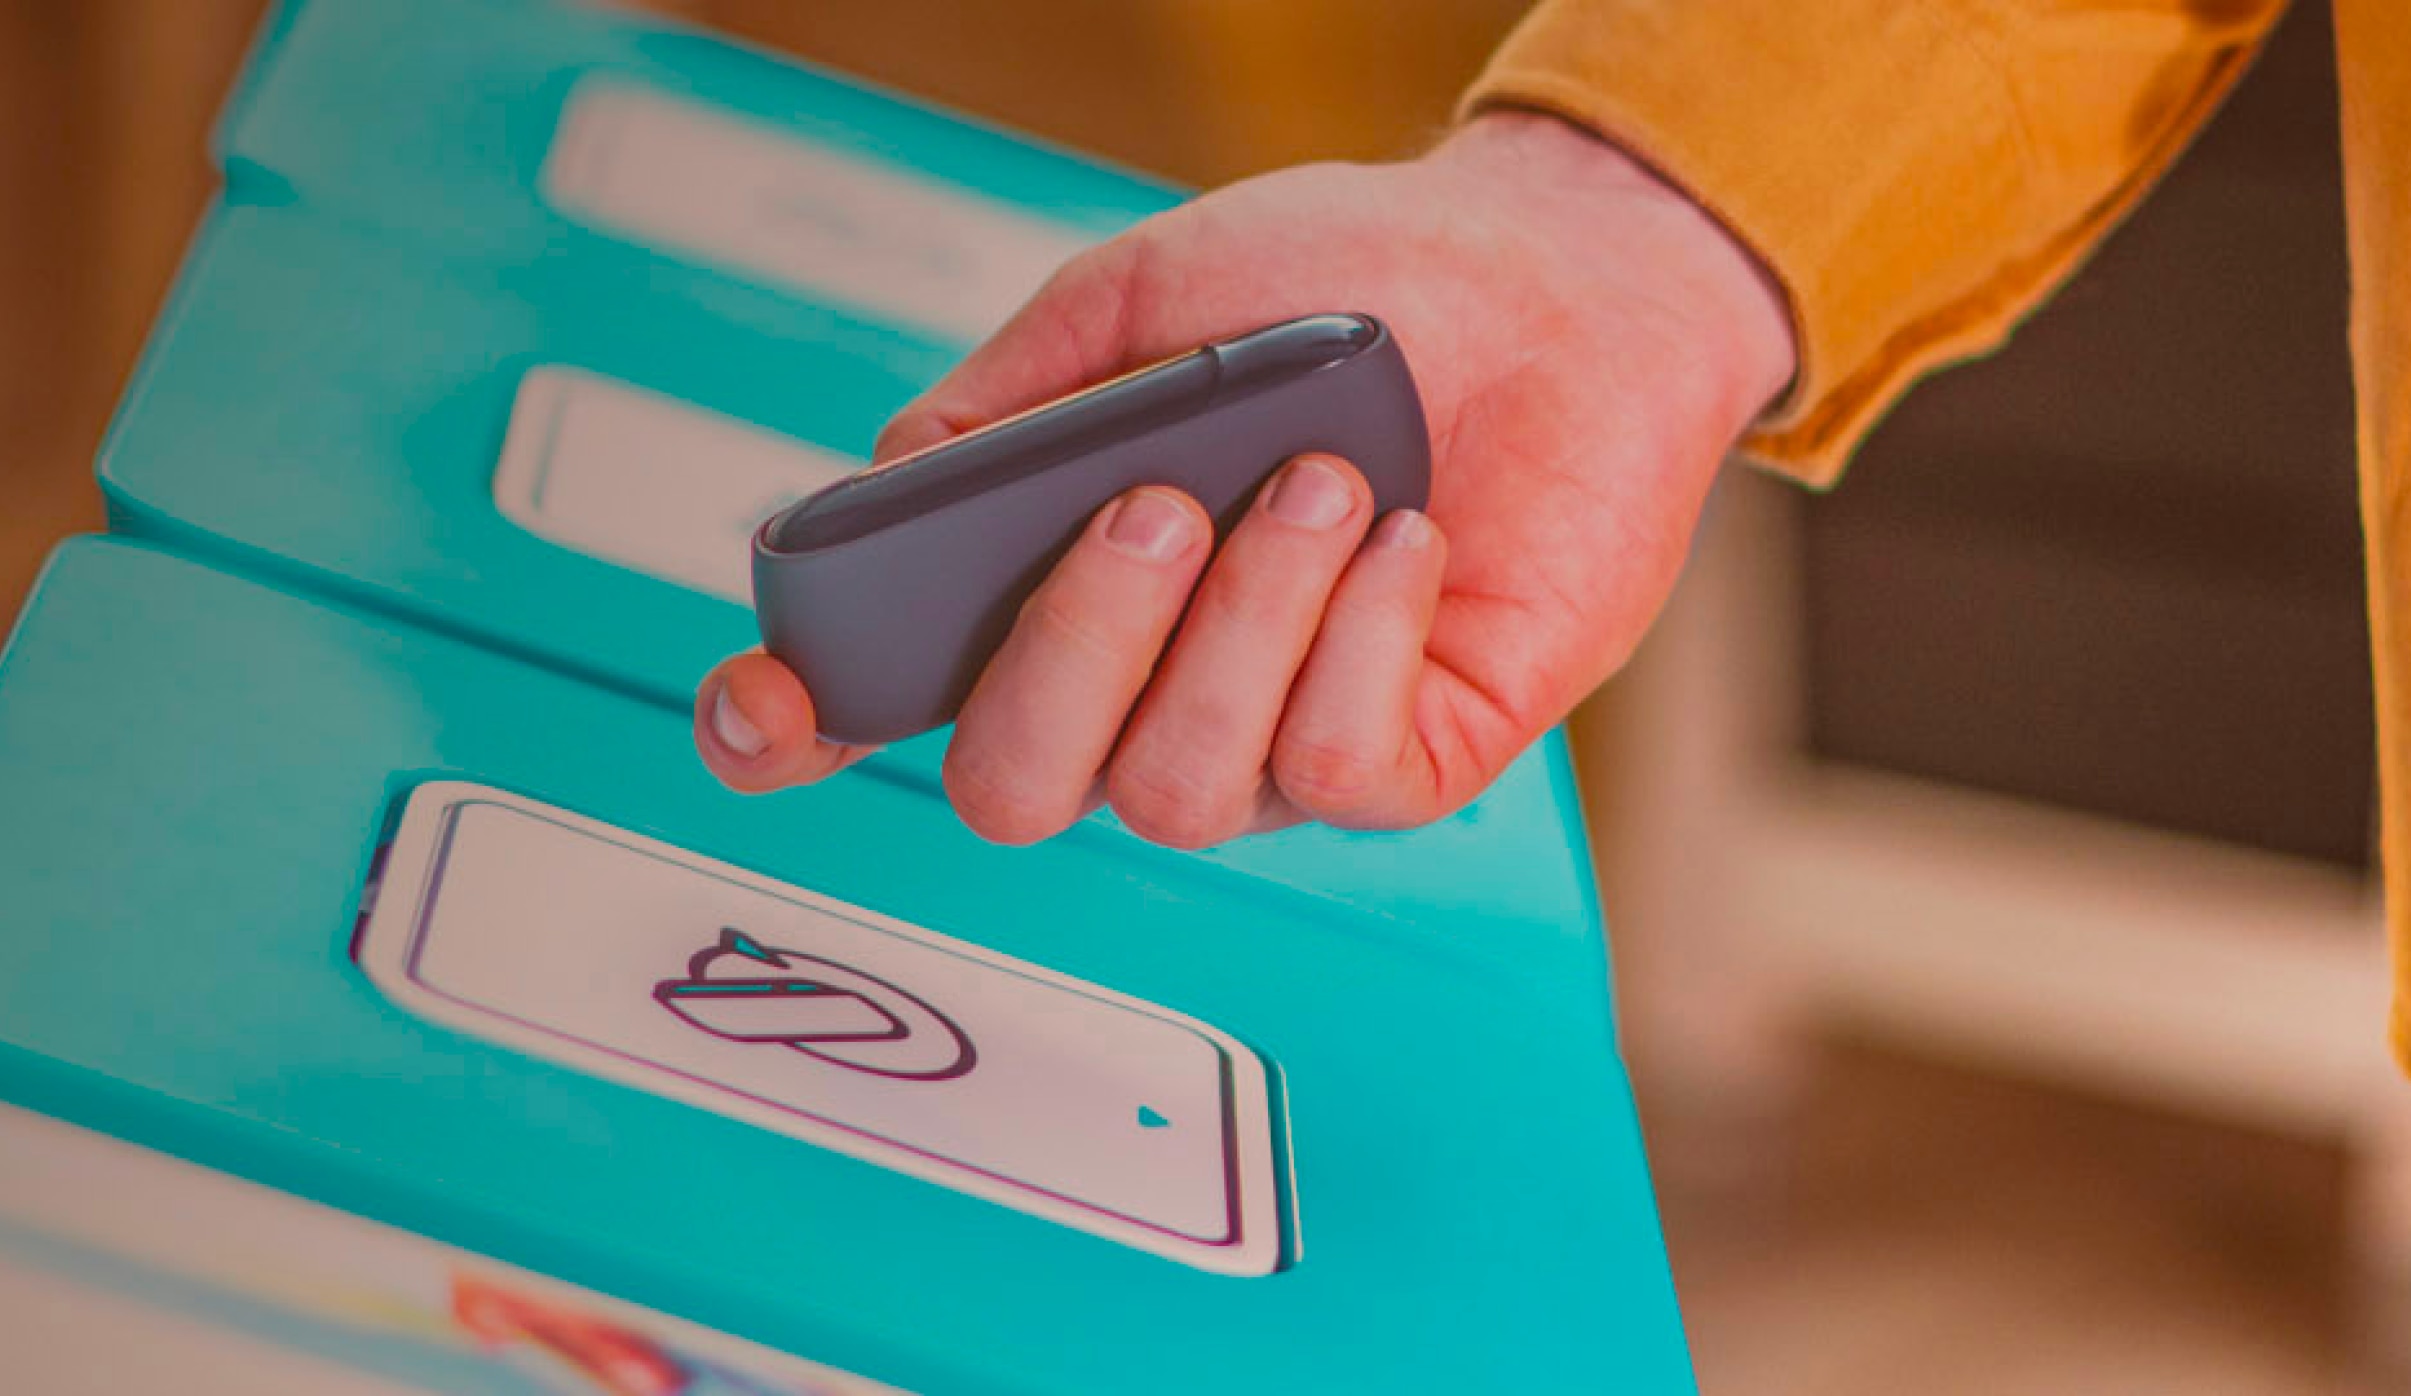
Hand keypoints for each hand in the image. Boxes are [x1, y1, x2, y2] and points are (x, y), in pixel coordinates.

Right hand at [695, 111, 1795, 846]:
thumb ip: (1009, 403)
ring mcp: (1272, 743)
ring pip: (1178, 790)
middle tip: (1157, 502)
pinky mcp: (1411, 760)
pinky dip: (1357, 641)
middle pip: (1015, 788)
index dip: (796, 731)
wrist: (1557, 280)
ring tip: (1327, 480)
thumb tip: (890, 485)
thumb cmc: (1345, 289)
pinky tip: (1405, 537)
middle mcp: (1143, 695)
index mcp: (1052, 593)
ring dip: (1243, 623)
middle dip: (1073, 649)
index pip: (890, 705)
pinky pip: (1336, 771)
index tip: (765, 703)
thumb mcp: (1147, 304)